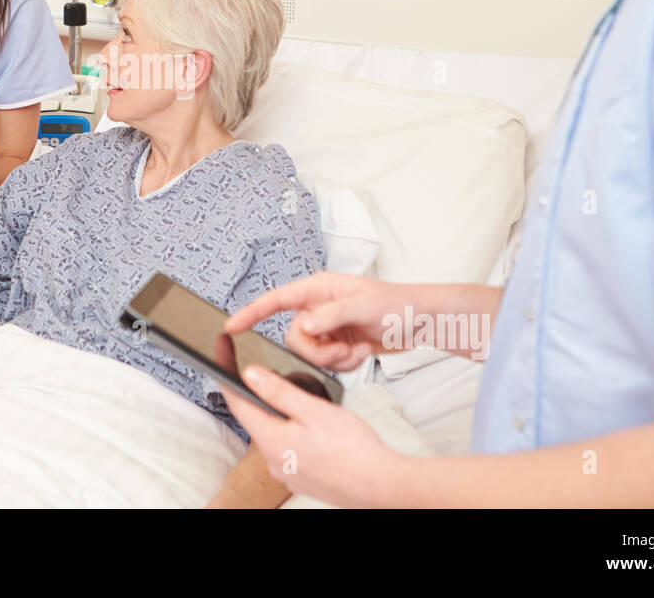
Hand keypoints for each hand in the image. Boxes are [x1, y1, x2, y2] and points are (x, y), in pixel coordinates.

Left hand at [221, 366, 397, 507]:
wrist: (382, 486)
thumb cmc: (354, 450)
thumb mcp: (314, 410)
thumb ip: (279, 391)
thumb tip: (249, 374)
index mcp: (272, 441)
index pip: (236, 401)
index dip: (225, 372)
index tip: (220, 350)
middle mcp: (274, 460)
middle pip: (254, 417)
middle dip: (255, 392)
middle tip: (262, 367)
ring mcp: (287, 472)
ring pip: (273, 432)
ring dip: (278, 412)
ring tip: (294, 394)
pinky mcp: (302, 477)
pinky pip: (288, 447)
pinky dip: (292, 430)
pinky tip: (310, 425)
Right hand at [225, 271, 409, 371]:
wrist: (421, 322)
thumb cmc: (397, 304)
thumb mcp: (362, 306)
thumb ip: (329, 316)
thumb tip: (302, 326)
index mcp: (318, 289)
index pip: (276, 300)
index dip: (251, 313)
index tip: (231, 326)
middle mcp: (318, 308)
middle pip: (293, 337)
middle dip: (318, 351)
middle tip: (343, 349)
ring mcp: (327, 328)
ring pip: (309, 354)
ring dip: (335, 359)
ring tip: (358, 350)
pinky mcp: (337, 345)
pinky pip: (326, 364)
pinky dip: (345, 364)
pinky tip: (362, 353)